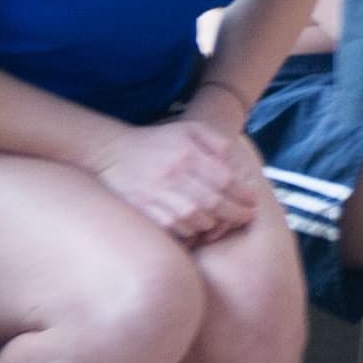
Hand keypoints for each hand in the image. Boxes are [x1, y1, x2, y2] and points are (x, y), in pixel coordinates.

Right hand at [96, 119, 265, 243]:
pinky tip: (198, 227)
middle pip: (214, 203)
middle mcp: (173, 176)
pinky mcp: (142, 211)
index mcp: (188, 154)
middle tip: (246, 217)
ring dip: (214, 224)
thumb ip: (219, 144)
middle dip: (236, 213)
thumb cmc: (158, 142)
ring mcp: (156, 195)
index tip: (253, 202)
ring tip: (222, 222)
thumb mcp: (191, 130)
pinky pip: (174, 230)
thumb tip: (241, 168)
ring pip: (196, 220)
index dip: (244, 194)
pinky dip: (190, 232)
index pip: (226, 180)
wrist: (110, 153)